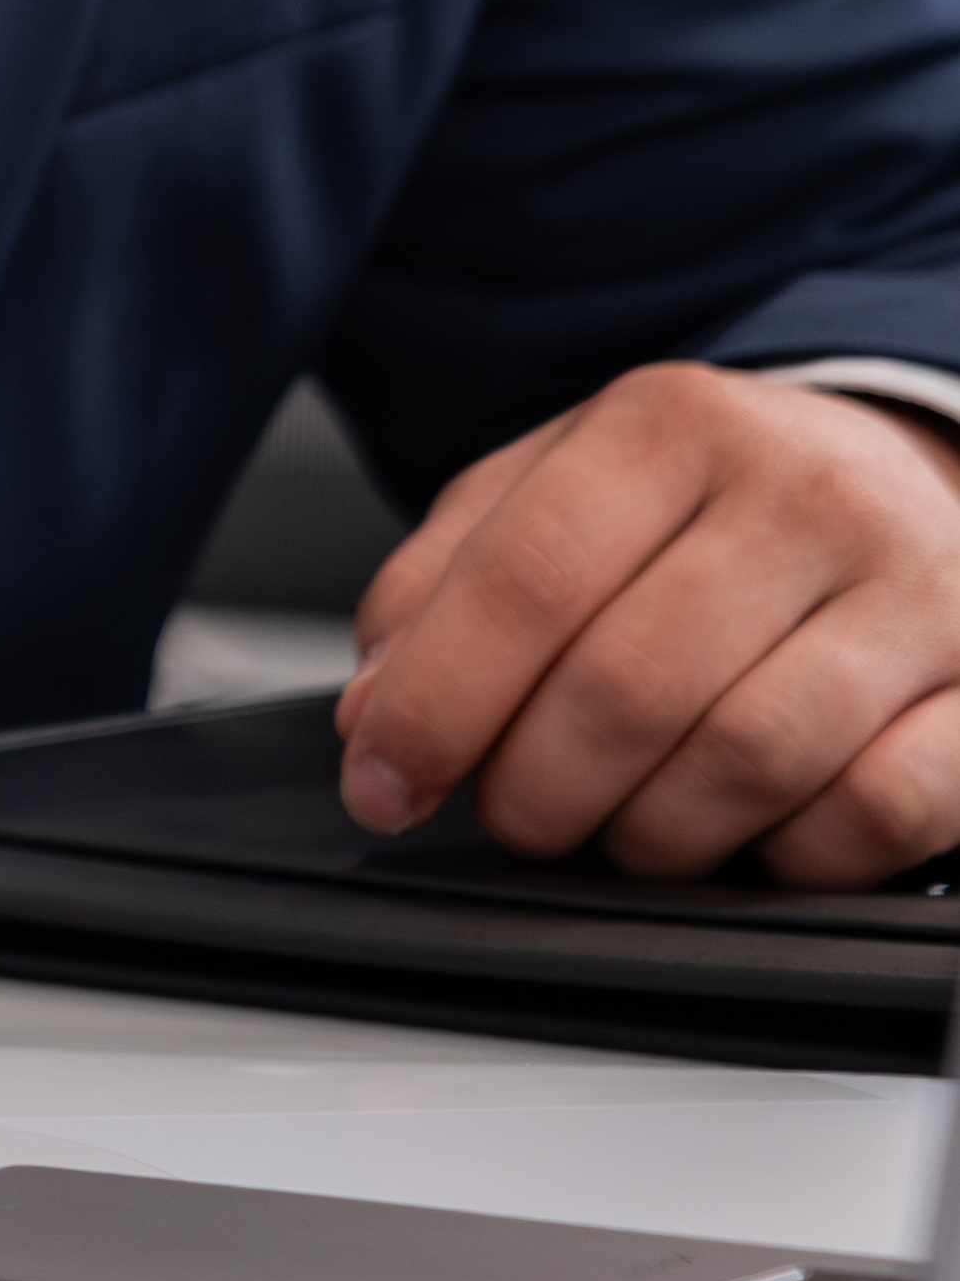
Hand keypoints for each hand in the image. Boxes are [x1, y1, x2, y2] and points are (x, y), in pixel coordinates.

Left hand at [336, 365, 959, 880]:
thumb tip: (375, 714)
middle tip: (516, 814)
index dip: (436, 704)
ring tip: (625, 828)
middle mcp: (807, 494)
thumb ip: (447, 585)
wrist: (911, 477)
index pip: (526, 580)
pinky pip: (877, 813)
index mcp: (673, 425)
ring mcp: (922, 592)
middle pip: (627, 686)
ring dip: (653, 835)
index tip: (383, 782)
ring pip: (747, 759)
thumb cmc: (712, 504)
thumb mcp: (560, 489)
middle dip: (537, 788)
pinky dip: (793, 856)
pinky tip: (756, 836)